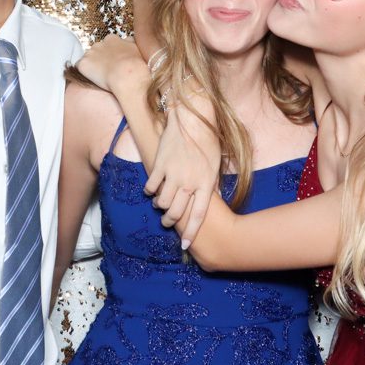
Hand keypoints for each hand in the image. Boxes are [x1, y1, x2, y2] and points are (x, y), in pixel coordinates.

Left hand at [75, 35, 146, 91]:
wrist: (128, 74)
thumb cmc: (137, 64)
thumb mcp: (138, 47)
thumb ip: (132, 43)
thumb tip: (130, 41)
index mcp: (112, 39)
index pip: (108, 44)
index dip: (111, 55)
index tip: (115, 63)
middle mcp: (99, 43)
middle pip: (97, 51)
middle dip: (100, 59)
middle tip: (108, 71)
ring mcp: (90, 53)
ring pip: (88, 59)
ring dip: (93, 66)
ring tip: (102, 77)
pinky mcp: (83, 64)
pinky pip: (80, 68)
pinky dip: (85, 73)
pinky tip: (93, 80)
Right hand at [145, 102, 220, 246]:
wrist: (192, 118)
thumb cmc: (206, 140)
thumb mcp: (215, 164)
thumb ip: (211, 184)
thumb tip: (211, 200)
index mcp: (206, 183)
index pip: (199, 215)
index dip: (192, 232)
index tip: (186, 245)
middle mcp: (189, 181)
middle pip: (176, 213)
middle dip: (170, 223)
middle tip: (167, 223)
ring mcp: (173, 173)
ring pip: (161, 203)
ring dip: (159, 206)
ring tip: (160, 204)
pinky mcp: (160, 165)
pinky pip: (151, 186)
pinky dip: (150, 191)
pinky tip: (152, 189)